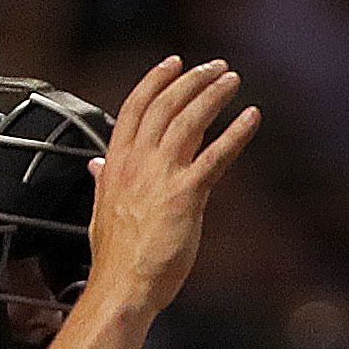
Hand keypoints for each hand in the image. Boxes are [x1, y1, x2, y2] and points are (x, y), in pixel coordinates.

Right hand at [82, 56, 263, 322]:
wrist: (122, 285)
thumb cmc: (116, 257)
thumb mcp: (102, 209)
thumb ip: (103, 181)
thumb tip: (96, 165)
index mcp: (116, 161)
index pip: (137, 106)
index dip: (157, 80)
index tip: (175, 63)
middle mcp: (137, 160)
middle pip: (166, 105)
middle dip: (192, 80)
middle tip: (216, 67)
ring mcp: (161, 175)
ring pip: (189, 120)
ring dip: (213, 95)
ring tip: (232, 79)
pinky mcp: (186, 195)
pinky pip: (216, 156)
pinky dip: (236, 133)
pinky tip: (252, 117)